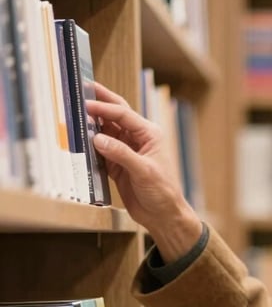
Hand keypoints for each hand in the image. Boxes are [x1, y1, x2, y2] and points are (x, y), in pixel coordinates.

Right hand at [87, 82, 202, 261]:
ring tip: (74, 115)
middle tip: (81, 89)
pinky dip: (90, 146)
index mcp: (149, 135)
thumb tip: (97, 138)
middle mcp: (137, 140)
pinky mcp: (117, 165)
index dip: (104, 108)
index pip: (123, 115)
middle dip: (99, 103)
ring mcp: (126, 152)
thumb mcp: (144, 171)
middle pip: (115, 116)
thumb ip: (121, 154)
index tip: (86, 104)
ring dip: (91, 125)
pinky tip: (78, 139)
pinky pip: (100, 151)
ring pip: (105, 132)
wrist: (163, 216)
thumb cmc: (162, 192)